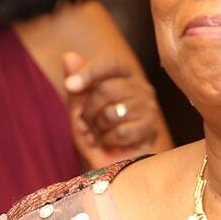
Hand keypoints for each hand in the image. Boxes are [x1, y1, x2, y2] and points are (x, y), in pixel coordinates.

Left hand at [62, 51, 161, 168]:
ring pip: (112, 113)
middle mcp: (142, 89)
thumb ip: (76, 84)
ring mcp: (150, 108)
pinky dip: (110, 141)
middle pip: (107, 89)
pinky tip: (112, 144)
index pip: (111, 65)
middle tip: (86, 125)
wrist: (110, 164)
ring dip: (98, 129)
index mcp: (126, 77)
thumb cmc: (96, 133)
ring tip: (100, 136)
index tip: (70, 87)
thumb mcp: (79, 108)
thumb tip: (68, 55)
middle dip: (88, 111)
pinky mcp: (152, 129)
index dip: (90, 73)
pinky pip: (121, 132)